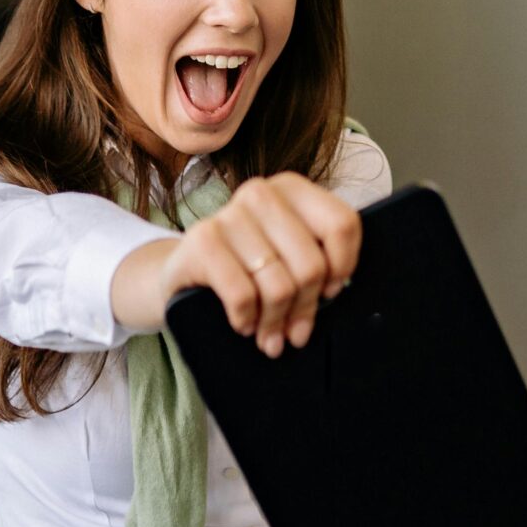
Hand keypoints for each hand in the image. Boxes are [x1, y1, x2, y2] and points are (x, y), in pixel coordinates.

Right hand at [160, 172, 359, 356]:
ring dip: (275, 323)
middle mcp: (261, 193)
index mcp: (292, 189)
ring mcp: (229, 214)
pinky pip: (243, 295)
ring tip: (270, 337)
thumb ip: (315, 261)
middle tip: (295, 332)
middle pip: (311, 265)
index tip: (330, 291)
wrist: (184, 269)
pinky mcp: (202, 240)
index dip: (342, 267)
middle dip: (305, 309)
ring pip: (279, 286)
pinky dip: (246, 319)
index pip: (342, 225)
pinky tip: (243, 324)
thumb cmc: (246, 265)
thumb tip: (333, 294)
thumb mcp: (284, 253)